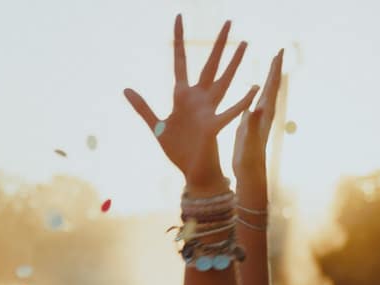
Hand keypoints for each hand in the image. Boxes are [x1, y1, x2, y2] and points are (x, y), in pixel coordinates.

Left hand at [124, 16, 258, 191]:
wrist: (192, 172)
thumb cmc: (178, 150)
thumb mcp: (156, 126)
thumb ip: (143, 107)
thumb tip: (126, 89)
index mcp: (183, 96)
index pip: (180, 61)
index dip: (179, 39)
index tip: (179, 17)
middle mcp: (199, 99)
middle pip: (209, 66)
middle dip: (218, 44)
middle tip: (228, 21)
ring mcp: (209, 111)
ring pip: (223, 82)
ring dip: (234, 63)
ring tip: (245, 43)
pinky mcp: (214, 126)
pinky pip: (230, 112)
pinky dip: (242, 101)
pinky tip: (253, 88)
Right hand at [232, 50, 283, 191]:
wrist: (250, 175)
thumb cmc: (248, 159)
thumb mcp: (248, 140)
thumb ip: (252, 123)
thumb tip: (256, 107)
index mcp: (265, 114)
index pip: (272, 86)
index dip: (275, 69)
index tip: (279, 51)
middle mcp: (265, 115)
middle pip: (273, 87)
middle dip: (275, 69)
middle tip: (279, 52)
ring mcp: (259, 120)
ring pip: (266, 94)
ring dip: (269, 79)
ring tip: (270, 66)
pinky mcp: (251, 126)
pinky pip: (257, 103)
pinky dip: (257, 93)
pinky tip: (255, 91)